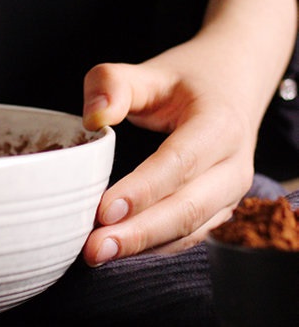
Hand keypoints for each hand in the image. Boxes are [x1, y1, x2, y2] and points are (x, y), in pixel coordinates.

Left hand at [80, 0, 297, 263]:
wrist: (232, 88)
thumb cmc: (186, 82)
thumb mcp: (149, 71)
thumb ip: (113, 83)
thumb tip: (93, 117)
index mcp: (220, 125)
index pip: (179, 163)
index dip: (142, 190)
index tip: (103, 210)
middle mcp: (233, 166)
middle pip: (187, 209)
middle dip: (139, 233)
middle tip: (93, 248)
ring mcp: (230, 195)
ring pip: (189, 231)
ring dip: (143, 247)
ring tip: (97, 255)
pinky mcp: (218, 212)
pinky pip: (187, 237)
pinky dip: (153, 248)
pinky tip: (118, 252)